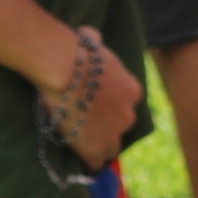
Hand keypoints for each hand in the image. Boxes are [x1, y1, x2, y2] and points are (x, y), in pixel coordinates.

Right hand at [37, 28, 145, 171]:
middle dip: (106, 129)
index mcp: (133, 91)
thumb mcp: (93, 42)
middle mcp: (129, 113)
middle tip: (86, 127)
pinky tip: (80, 161)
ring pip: (110, 148)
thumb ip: (96, 42)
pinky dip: (88, 162)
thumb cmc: (76, 51)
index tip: (96, 111)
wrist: (64, 68)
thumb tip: (93, 35)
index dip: (110, 111)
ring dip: (97, 147)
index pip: (125, 108)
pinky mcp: (97, 148)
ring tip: (81, 146)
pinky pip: (95, 162)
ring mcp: (115, 133)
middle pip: (120, 129)